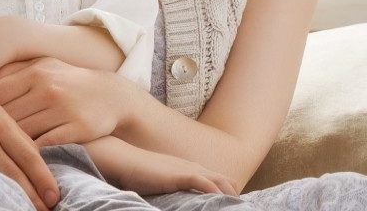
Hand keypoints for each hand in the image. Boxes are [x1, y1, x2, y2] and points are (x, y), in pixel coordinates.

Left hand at [0, 57, 135, 146]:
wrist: (110, 95)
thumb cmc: (69, 81)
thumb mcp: (44, 67)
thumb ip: (13, 72)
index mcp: (36, 72)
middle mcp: (48, 89)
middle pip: (7, 115)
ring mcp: (63, 109)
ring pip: (23, 131)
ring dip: (12, 142)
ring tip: (4, 148)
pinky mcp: (76, 128)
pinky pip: (45, 144)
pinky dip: (33, 150)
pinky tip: (26, 153)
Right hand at [87, 139, 237, 196]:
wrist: (124, 159)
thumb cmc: (138, 173)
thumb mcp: (160, 182)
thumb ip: (171, 189)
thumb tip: (175, 199)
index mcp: (189, 169)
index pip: (217, 180)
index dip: (229, 192)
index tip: (234, 204)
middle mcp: (193, 167)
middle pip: (225, 180)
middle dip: (235, 195)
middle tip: (242, 209)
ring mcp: (188, 169)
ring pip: (219, 182)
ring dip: (231, 195)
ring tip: (239, 208)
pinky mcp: (180, 175)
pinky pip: (205, 184)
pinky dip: (216, 193)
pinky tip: (223, 203)